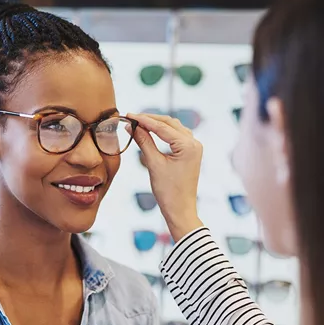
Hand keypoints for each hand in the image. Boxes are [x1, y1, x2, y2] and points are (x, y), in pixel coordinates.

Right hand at [128, 113, 203, 241]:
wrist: (180, 209)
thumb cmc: (168, 191)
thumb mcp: (154, 164)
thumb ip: (144, 142)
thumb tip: (132, 127)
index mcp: (188, 145)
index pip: (162, 127)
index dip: (144, 120)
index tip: (129, 115)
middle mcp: (194, 143)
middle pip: (169, 123)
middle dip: (150, 119)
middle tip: (132, 118)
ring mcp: (194, 147)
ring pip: (173, 128)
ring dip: (157, 124)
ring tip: (139, 123)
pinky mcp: (190, 153)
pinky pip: (176, 136)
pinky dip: (163, 132)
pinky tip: (151, 132)